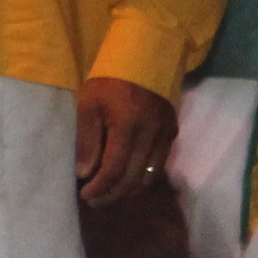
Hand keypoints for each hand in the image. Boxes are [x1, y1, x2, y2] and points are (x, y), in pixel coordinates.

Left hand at [72, 76, 177, 206]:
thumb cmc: (110, 79)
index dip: (100, 187)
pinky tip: (129, 180)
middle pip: (134, 178)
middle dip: (113, 194)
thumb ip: (87, 140)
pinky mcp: (172, 132)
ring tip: (109, 195)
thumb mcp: (89, 104)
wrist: (145, 56)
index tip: (85, 195)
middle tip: (94, 201)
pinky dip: (143, 178)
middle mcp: (151, 135)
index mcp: (128, 127)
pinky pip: (159, 165)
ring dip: (129, 190)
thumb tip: (84, 173)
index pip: (115, 169)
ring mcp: (166, 135)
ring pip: (149, 176)